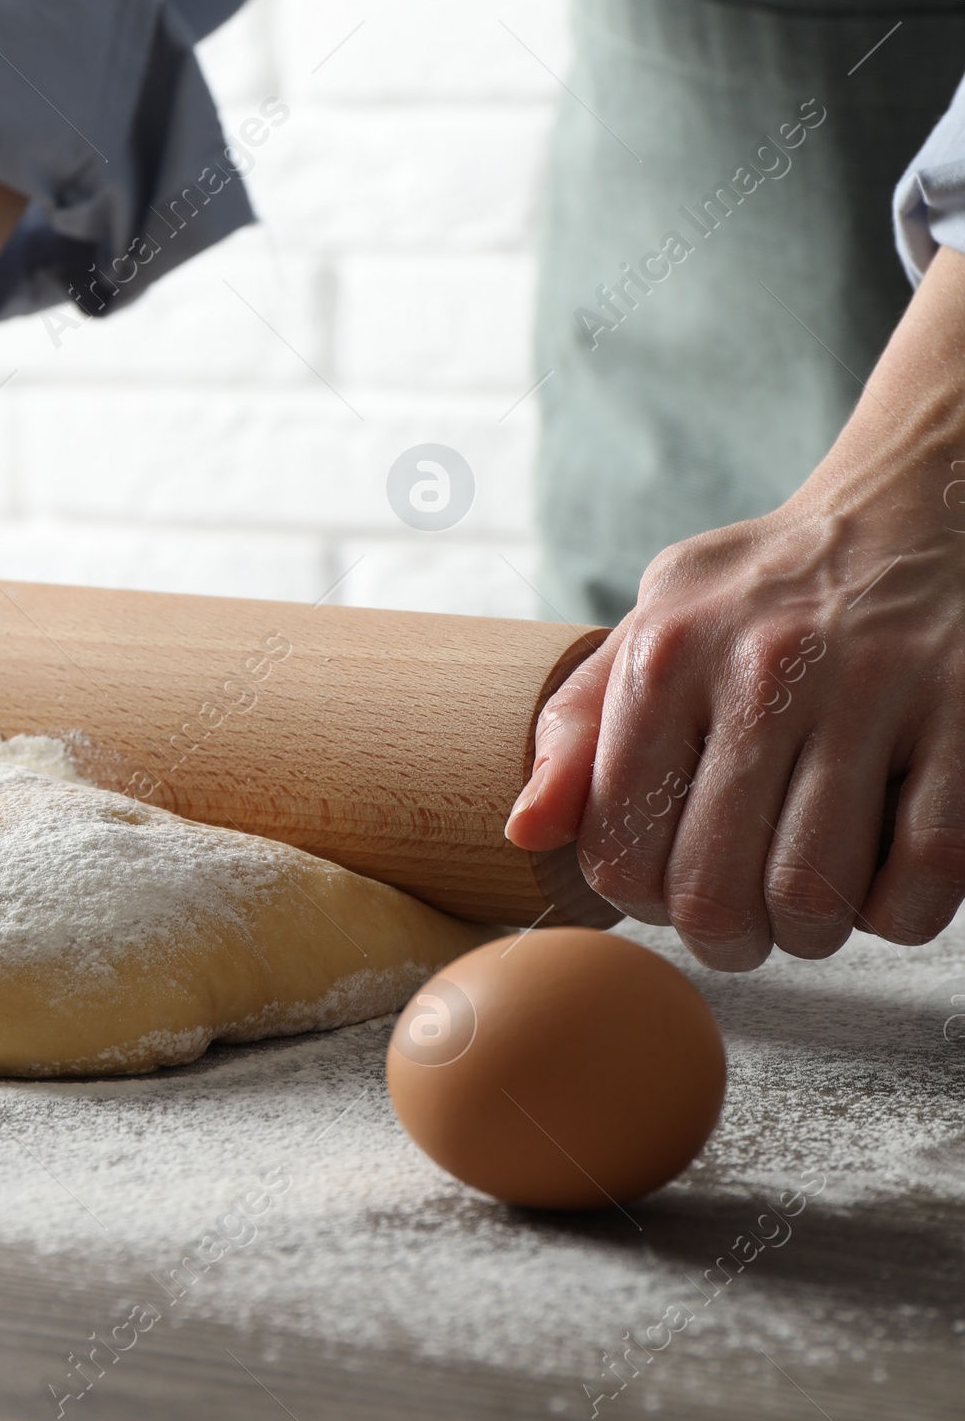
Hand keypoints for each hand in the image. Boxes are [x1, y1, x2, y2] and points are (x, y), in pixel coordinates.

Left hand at [506, 245, 964, 969]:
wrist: (913, 509)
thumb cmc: (767, 590)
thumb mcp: (658, 618)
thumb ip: (582, 723)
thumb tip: (524, 832)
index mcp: (670, 647)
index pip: (617, 846)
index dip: (641, 897)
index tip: (669, 879)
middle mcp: (764, 664)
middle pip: (712, 891)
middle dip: (724, 936)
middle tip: (743, 917)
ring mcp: (875, 691)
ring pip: (814, 898)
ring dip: (808, 933)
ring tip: (808, 897)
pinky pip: (920, 882)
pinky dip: (897, 913)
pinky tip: (881, 873)